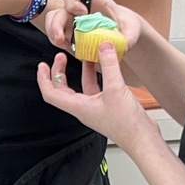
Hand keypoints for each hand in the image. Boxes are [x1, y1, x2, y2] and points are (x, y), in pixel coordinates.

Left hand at [37, 41, 153, 151]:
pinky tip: (102, 66)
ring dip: (80, 71)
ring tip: (83, 55)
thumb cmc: (127, 124)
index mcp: (78, 107)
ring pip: (81, 87)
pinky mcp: (107, 106)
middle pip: (63, 90)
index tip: (42, 65)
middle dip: (60, 72)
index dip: (43, 79)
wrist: (142, 139)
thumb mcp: (116, 89)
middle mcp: (83, 108)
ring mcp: (95, 107)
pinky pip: (96, 88)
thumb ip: (109, 66)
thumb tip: (104, 46)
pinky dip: (96, 75)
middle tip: (61, 57)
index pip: (51, 94)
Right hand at [43, 0, 141, 51]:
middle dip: (56, 24)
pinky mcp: (69, 35)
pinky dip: (58, 42)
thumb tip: (123, 46)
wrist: (123, 34)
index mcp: (91, 1)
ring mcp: (71, 22)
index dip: (72, 1)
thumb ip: (129, 36)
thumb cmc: (125, 25)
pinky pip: (56, 36)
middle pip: (58, 10)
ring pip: (52, 22)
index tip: (82, 12)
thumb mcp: (132, 28)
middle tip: (60, 37)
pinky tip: (66, 48)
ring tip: (60, 43)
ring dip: (53, 33)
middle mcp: (77, 10)